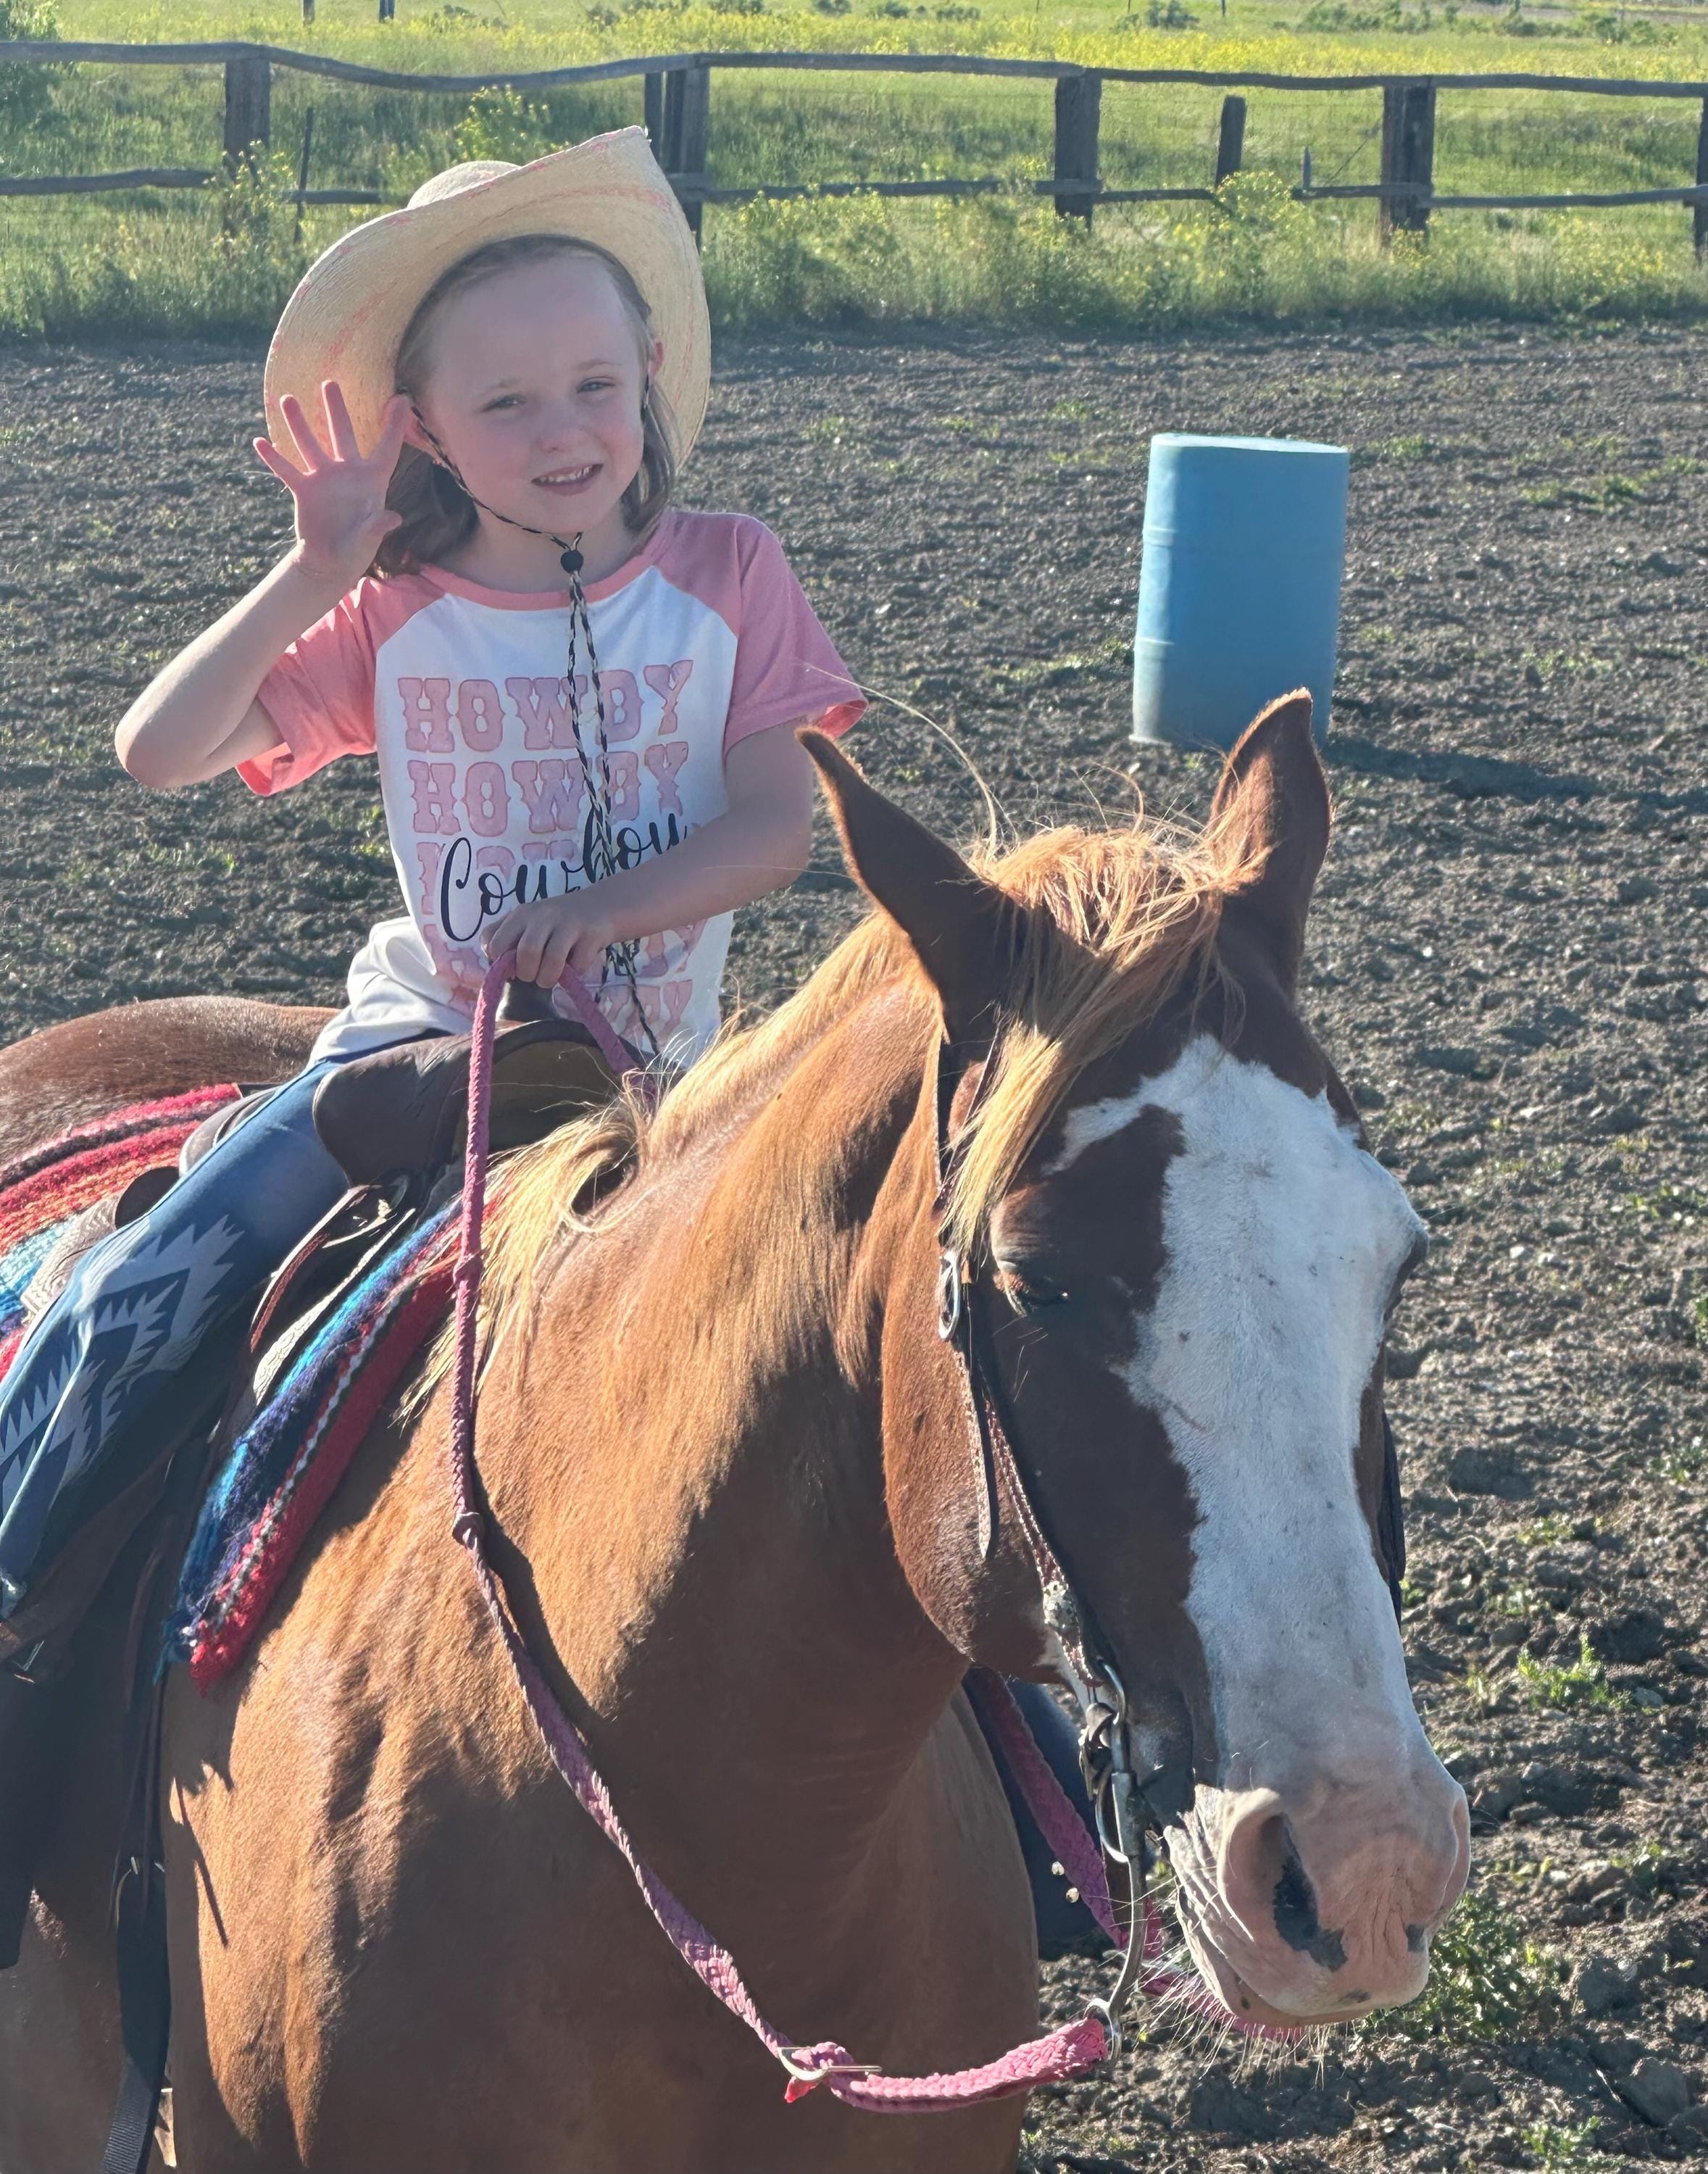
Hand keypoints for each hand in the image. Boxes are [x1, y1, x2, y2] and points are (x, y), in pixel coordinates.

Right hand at [255, 381, 411, 588]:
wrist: (331, 562)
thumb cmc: (357, 549)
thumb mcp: (370, 539)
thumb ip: (378, 526)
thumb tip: (392, 518)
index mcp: (371, 480)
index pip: (386, 449)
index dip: (394, 426)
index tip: (401, 399)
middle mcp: (347, 472)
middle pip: (342, 434)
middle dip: (335, 409)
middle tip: (329, 383)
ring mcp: (323, 478)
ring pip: (309, 445)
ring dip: (298, 424)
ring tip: (287, 399)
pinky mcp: (303, 490)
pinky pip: (287, 470)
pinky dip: (274, 458)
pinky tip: (259, 442)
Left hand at [485, 891, 619, 988]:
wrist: (601, 906)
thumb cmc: (557, 923)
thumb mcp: (529, 923)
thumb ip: (507, 939)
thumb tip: (494, 965)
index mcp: (521, 914)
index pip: (494, 942)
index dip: (499, 963)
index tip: (511, 969)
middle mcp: (542, 915)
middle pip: (526, 952)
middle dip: (527, 974)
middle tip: (533, 977)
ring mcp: (568, 923)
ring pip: (552, 959)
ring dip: (548, 978)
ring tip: (549, 979)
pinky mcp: (591, 934)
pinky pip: (578, 965)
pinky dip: (575, 973)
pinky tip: (574, 966)